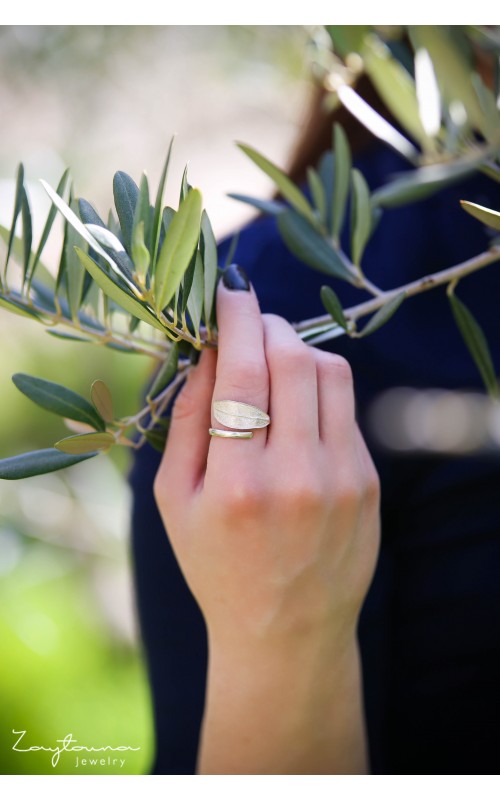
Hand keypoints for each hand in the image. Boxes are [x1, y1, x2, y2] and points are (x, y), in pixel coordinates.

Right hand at [154, 264, 380, 772]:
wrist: (287, 628)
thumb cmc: (217, 564)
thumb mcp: (175, 500)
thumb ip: (186, 420)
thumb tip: (203, 350)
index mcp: (235, 485)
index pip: (241, 372)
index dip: (235, 318)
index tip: (227, 291)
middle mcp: (295, 477)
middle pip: (292, 359)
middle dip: (267, 323)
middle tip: (248, 321)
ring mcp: (342, 478)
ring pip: (330, 372)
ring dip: (298, 347)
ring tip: (272, 356)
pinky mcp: (369, 481)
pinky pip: (346, 406)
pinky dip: (318, 386)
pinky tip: (297, 402)